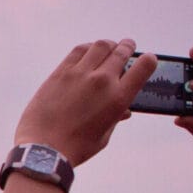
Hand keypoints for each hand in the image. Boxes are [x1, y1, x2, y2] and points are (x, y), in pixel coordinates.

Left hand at [13, 39, 154, 166]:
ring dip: (109, 45)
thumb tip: (125, 111)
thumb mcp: (104, 135)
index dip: (148, 60)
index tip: (146, 60)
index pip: (144, 66)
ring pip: (100, 46)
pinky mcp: (60, 73)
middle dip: (127, 47)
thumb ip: (116, 117)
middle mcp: (102, 81)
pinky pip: (78, 51)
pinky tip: (88, 51)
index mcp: (119, 98)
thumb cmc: (76, 146)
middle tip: (128, 46)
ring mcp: (80, 74)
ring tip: (109, 48)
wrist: (44, 148)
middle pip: (121, 52)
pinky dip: (88, 48)